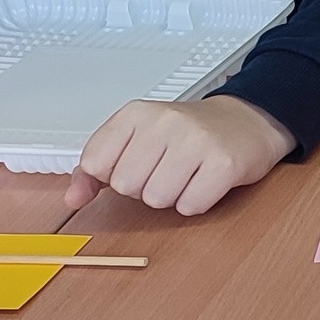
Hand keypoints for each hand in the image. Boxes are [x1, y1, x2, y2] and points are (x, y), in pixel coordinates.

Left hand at [64, 95, 294, 216]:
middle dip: (145, 188)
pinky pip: (191, 206)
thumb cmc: (187, 135)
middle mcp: (165, 121)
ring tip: (188, 175)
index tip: (137, 162)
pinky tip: (205, 182)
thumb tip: (73, 198)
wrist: (247, 121)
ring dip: (172, 196)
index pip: (96, 164)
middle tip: (168, 168)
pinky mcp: (224, 163)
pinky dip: (196, 202)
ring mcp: (196, 141)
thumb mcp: (136, 140)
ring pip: (157, 199)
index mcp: (136, 113)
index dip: (115, 174)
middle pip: (127, 186)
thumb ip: (97, 169)